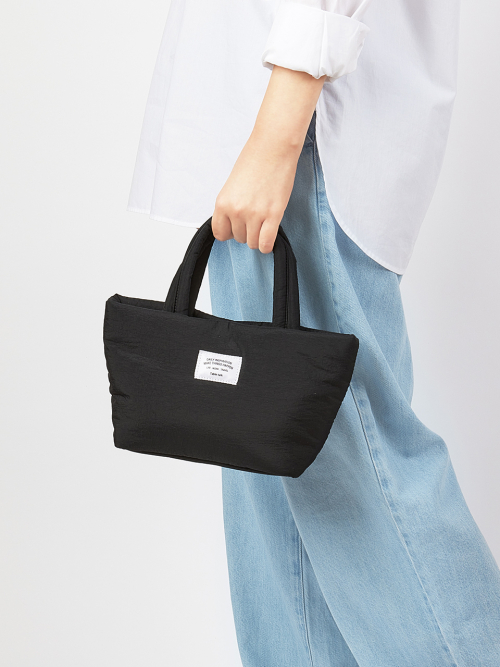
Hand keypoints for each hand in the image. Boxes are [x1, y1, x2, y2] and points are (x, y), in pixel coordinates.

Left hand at [210, 65, 325, 252]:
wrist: (273, 147)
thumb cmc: (254, 160)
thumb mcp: (232, 185)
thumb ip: (231, 207)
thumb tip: (235, 225)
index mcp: (222, 203)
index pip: (220, 234)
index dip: (230, 232)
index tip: (237, 226)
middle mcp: (236, 211)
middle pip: (238, 238)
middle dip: (246, 230)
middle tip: (254, 215)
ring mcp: (254, 214)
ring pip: (252, 243)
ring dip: (258, 236)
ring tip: (263, 222)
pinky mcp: (273, 215)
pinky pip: (265, 244)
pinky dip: (267, 245)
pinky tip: (269, 235)